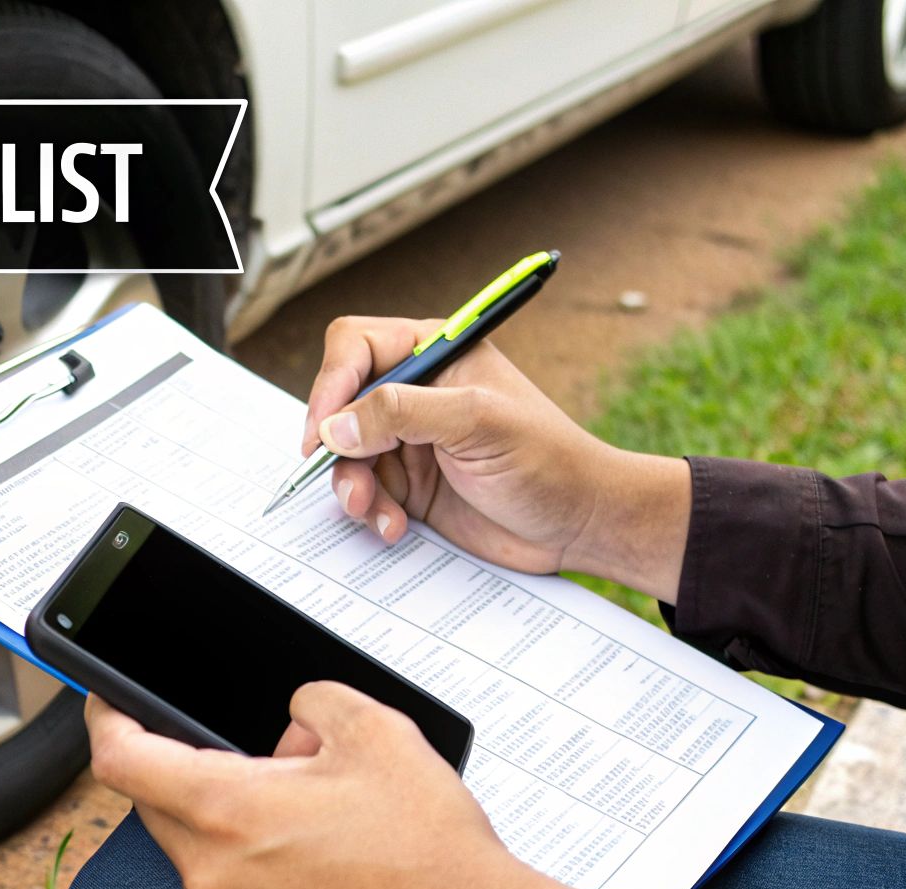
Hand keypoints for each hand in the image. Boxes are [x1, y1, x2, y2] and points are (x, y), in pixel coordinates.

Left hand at [86, 686, 598, 888]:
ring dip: (223, 818)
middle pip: (156, 800)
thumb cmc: (431, 852)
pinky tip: (306, 860)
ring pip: (189, 847)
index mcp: (227, 810)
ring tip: (302, 811)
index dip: (105, 716)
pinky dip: (241, 866)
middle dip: (193, 764)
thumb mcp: (376, 730)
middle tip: (266, 756)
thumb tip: (290, 719)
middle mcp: (210, 873)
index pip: (121, 757)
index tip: (108, 699)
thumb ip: (312, 701)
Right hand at [303, 316, 689, 603]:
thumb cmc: (549, 461)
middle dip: (337, 445)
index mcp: (436, 355)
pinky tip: (397, 526)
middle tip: (345, 478)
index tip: (324, 429)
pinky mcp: (411, 485)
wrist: (581, 525)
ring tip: (373, 509)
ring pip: (345, 455)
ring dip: (351, 485)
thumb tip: (335, 426)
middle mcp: (417, 393)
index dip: (332, 384)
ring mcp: (410, 441)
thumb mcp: (477, 422)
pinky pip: (365, 492)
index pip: (356, 347)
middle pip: (340, 404)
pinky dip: (371, 511)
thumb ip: (402, 413)